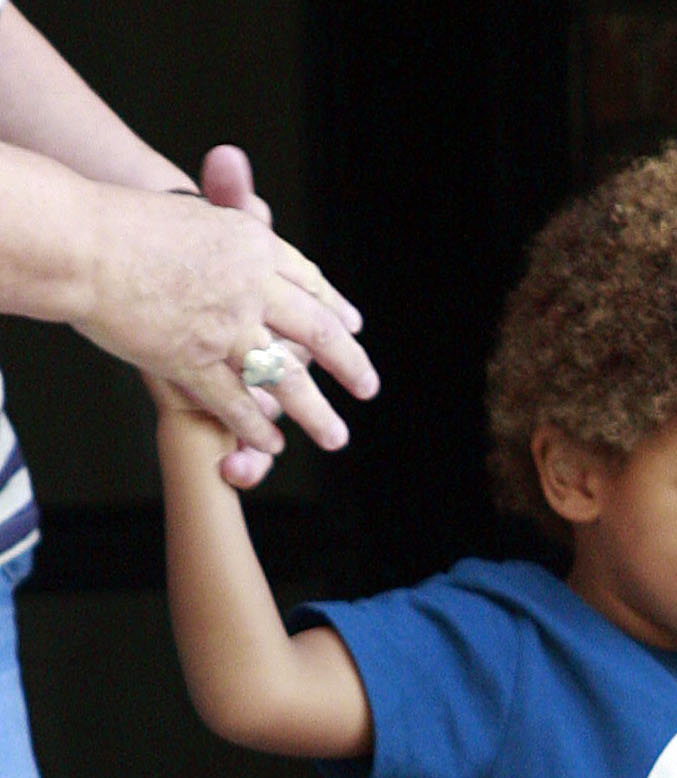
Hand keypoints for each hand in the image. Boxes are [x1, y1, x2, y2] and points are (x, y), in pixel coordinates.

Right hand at [77, 150, 377, 470]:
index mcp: (253, 246)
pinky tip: (273, 444)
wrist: (84, 242)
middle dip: (347, 364)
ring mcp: (225, 328)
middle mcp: (251, 288)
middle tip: (368, 387)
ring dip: (314, 413)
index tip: (352, 325)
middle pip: (315, 332)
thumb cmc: (128, 222)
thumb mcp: (196, 215)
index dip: (333, 306)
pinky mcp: (195, 362)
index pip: (308, 281)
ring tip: (336, 437)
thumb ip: (231, 218)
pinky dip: (256, 428)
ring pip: (284, 379)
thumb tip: (256, 209)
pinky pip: (237, 404)